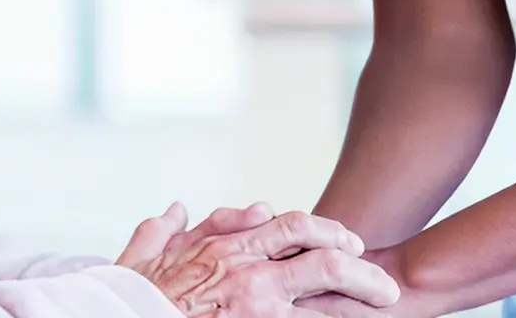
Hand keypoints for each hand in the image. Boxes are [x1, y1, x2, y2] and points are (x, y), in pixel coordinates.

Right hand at [118, 205, 398, 317]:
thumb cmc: (130, 298)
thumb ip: (168, 229)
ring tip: (385, 311)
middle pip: (325, 261)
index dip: (328, 231)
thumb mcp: (146, 254)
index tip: (349, 240)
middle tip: (385, 286)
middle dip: (362, 271)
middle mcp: (249, 277)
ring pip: (325, 306)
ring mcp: (257, 311)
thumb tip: (182, 208)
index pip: (292, 227)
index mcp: (227, 250)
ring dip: (358, 308)